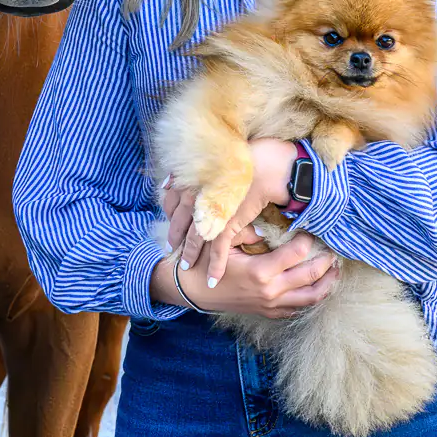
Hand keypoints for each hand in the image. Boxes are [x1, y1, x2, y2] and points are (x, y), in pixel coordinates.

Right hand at [158, 234, 339, 320]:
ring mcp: (271, 305)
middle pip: (311, 276)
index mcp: (260, 271)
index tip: (311, 229)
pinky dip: (312, 298)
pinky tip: (318, 287)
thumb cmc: (207, 262)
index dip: (307, 239)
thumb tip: (267, 227)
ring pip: (311, 298)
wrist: (194, 291)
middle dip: (327, 262)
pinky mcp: (269, 312)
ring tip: (336, 271)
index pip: (296, 253)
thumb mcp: (223, 241)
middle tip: (334, 249)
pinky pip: (298, 309)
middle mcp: (271, 291)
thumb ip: (246, 231)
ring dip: (327, 284)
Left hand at [167, 138, 304, 286]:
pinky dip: (215, 266)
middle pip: (179, 222)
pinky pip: (218, 249)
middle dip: (174, 237)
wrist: (268, 165)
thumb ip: (203, 166)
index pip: (171, 199)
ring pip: (194, 238)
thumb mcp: (218, 157)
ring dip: (190, 255)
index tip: (168, 220)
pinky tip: (212, 280)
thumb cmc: (246, 157)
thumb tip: (191, 169)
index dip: (169, 213)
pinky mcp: (227, 224)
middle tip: (169, 249)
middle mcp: (195, 194)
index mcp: (192, 178)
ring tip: (186, 268)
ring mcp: (209, 211)